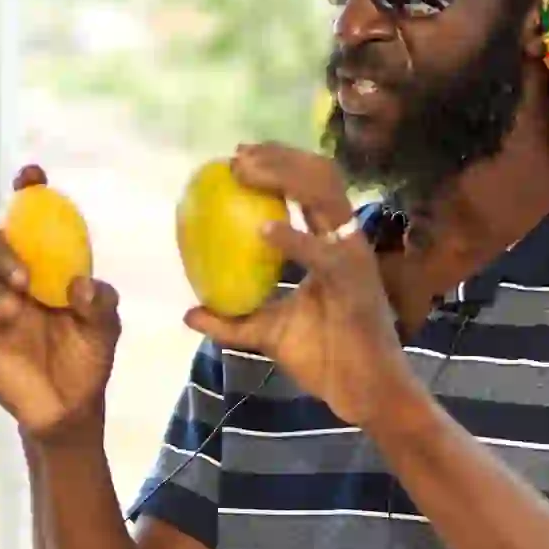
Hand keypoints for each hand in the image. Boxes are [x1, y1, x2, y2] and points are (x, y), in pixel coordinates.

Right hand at [0, 164, 120, 444]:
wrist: (68, 407)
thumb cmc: (87, 358)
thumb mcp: (105, 328)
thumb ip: (100, 303)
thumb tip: (81, 286)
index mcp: (43, 259)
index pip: (28, 211)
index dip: (26, 188)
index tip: (30, 178)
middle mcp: (6, 272)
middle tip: (24, 280)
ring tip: (12, 314)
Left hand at [184, 144, 411, 429]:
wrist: (359, 392)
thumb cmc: (324, 357)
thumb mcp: (267, 333)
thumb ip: (231, 321)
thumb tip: (190, 312)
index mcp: (329, 245)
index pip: (308, 188)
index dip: (276, 165)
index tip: (236, 159)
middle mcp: (344, 241)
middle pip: (318, 176)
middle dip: (278, 157)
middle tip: (236, 157)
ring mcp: (352, 257)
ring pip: (325, 195)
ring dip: (284, 177)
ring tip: (246, 173)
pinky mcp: (355, 281)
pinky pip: (322, 253)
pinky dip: (293, 239)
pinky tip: (263, 230)